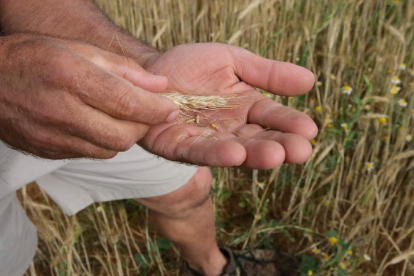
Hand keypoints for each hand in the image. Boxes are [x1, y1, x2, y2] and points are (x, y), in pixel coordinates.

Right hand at [0, 34, 177, 158]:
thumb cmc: (36, 57)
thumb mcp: (80, 49)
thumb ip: (124, 69)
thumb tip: (161, 86)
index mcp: (70, 76)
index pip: (126, 102)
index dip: (155, 109)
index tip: (170, 108)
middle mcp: (60, 110)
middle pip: (123, 135)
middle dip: (144, 126)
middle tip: (146, 113)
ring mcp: (52, 136)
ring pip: (110, 150)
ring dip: (125, 136)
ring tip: (121, 117)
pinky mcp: (48, 152)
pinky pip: (91, 154)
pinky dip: (104, 143)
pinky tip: (98, 126)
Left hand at [140, 43, 317, 168]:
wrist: (150, 70)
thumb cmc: (191, 66)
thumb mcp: (232, 61)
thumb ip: (266, 72)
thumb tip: (310, 80)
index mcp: (246, 108)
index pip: (273, 118)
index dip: (290, 124)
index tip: (309, 130)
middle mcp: (230, 129)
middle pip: (258, 140)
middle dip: (279, 146)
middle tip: (299, 152)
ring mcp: (205, 140)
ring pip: (233, 150)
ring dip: (252, 155)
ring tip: (273, 156)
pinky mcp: (178, 146)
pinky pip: (197, 151)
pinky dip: (215, 155)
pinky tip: (234, 155)